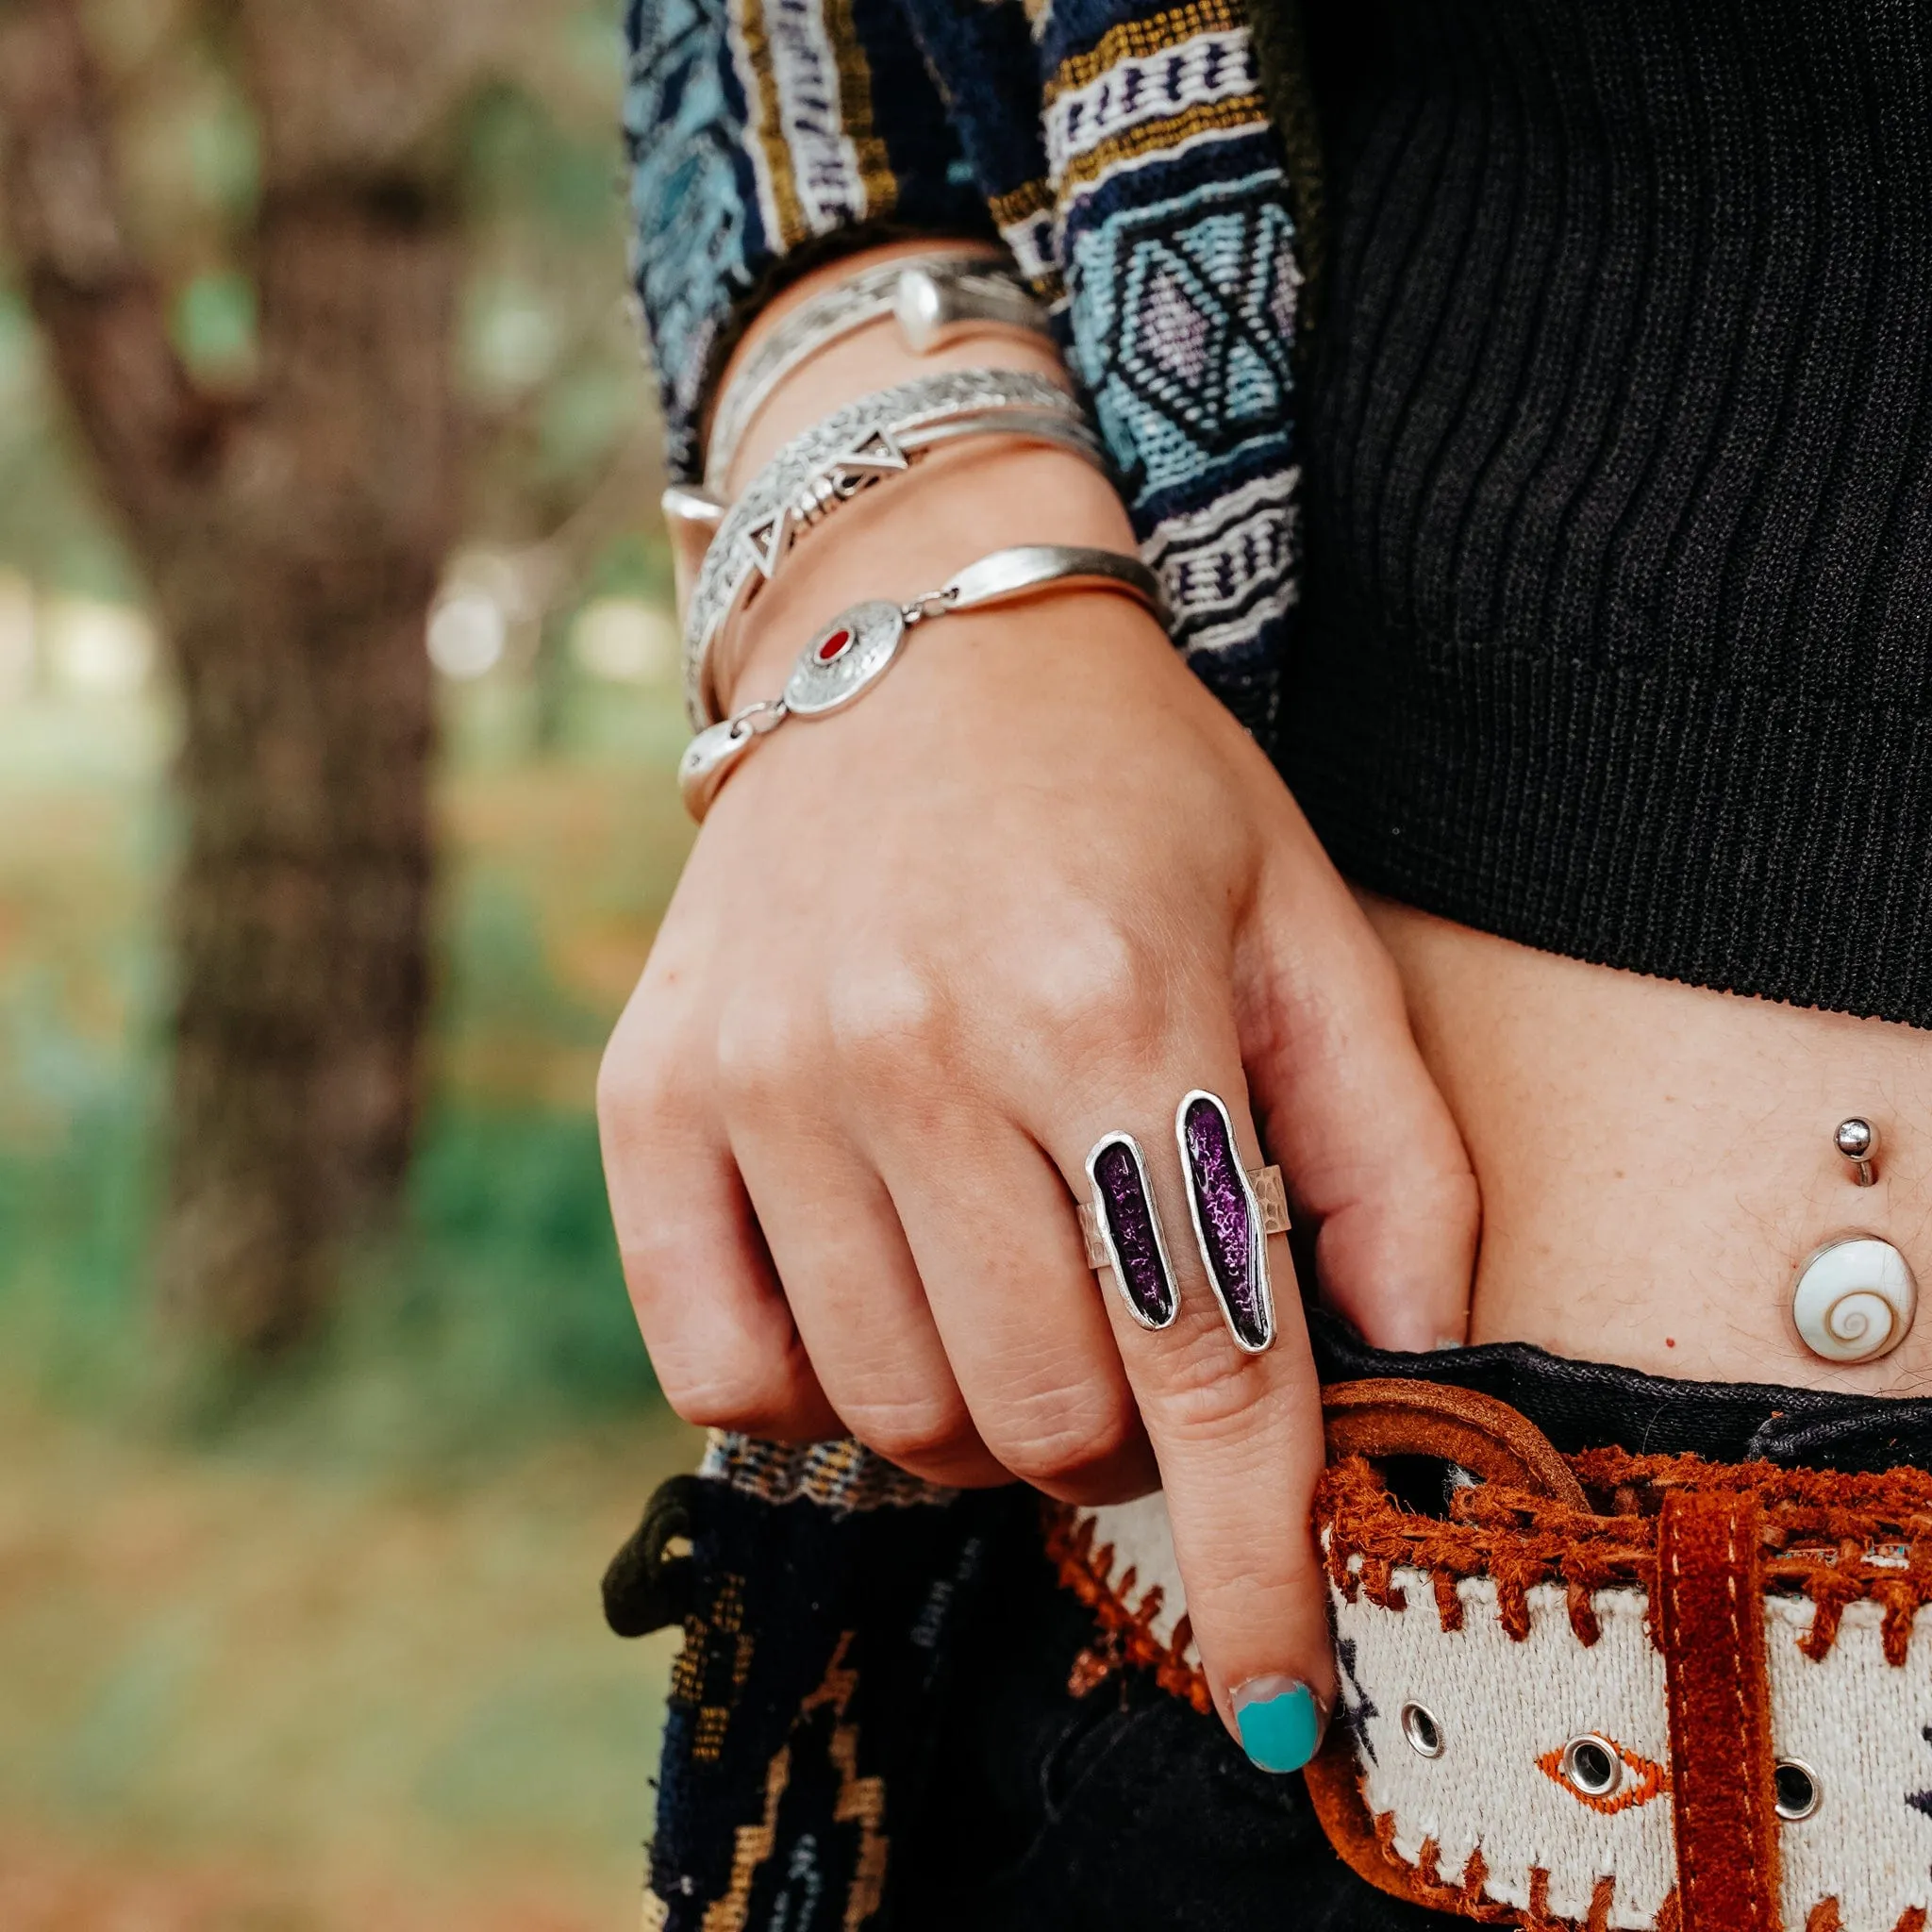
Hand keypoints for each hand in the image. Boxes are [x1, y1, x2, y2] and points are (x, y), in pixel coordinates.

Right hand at [599, 442, 1478, 1765]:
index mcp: (1114, 1010)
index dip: (1252, 1557)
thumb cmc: (1134, 795)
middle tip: (1132, 1331)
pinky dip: (815, 1386)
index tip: (1282, 1695)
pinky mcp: (655, 1094)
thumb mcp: (1306, 928)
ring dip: (981, 1413)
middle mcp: (923, 1052)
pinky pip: (720, 1366)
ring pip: (892, 1413)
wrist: (911, 642)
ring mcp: (769, 1077)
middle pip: (1042, 1418)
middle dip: (1119, 1435)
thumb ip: (1389, 1150)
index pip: (1206, 1363)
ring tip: (1011, 1288)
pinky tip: (876, 1285)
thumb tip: (1403, 1357)